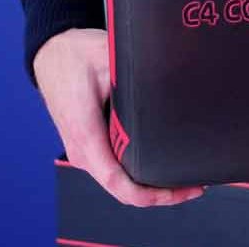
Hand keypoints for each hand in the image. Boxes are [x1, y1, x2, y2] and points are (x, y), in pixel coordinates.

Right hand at [33, 28, 203, 206]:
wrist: (53, 53)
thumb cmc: (76, 56)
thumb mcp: (109, 60)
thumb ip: (137, 78)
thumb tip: (171, 84)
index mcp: (86, 134)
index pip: (117, 182)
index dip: (151, 195)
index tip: (180, 191)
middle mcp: (83, 151)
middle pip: (123, 189)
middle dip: (161, 193)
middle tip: (195, 185)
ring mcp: (85, 152)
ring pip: (120, 182)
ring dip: (150, 185)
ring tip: (184, 178)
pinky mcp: (90, 147)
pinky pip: (115, 169)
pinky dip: (140, 174)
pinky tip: (162, 165)